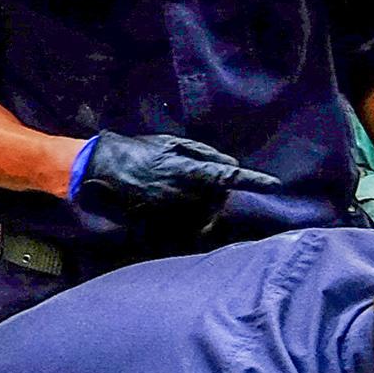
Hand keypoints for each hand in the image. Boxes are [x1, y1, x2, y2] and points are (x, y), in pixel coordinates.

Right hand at [70, 132, 281, 232]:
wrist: (99, 171)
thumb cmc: (137, 152)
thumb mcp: (171, 143)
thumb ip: (204, 154)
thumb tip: (232, 166)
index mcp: (189, 171)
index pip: (230, 178)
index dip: (255, 181)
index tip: (274, 184)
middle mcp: (186, 195)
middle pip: (221, 199)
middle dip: (218, 192)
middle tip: (196, 180)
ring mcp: (175, 213)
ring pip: (208, 214)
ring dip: (206, 207)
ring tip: (180, 193)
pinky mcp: (163, 227)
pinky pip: (190, 229)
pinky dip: (194, 222)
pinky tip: (180, 211)